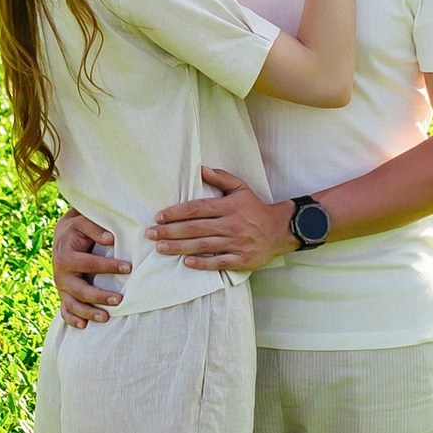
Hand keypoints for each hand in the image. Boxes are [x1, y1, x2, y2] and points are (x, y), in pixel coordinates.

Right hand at [52, 208, 127, 327]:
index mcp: (65, 255)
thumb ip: (95, 228)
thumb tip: (110, 239)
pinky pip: (65, 311)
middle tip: (119, 300)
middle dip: (99, 296)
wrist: (63, 236)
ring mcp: (61, 287)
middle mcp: (61, 274)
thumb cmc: (79, 229)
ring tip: (106, 318)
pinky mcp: (63, 295)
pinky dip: (72, 320)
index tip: (128, 268)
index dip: (108, 266)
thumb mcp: (83, 222)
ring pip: (72, 304)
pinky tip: (84, 326)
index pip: (88, 263)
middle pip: (79, 289)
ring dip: (88, 313)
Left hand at [145, 167, 299, 271]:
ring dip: (180, 247)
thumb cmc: (255, 208)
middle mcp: (231, 224)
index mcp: (229, 206)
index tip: (159, 217)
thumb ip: (221, 178)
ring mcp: (237, 243)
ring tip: (161, 248)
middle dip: (171, 231)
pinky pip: (219, 262)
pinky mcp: (242, 259)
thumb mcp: (241, 188)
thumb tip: (200, 169)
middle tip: (151, 234)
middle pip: (196, 228)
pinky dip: (203, 263)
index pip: (197, 209)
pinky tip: (187, 262)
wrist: (280, 229)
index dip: (176, 213)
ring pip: (203, 245)